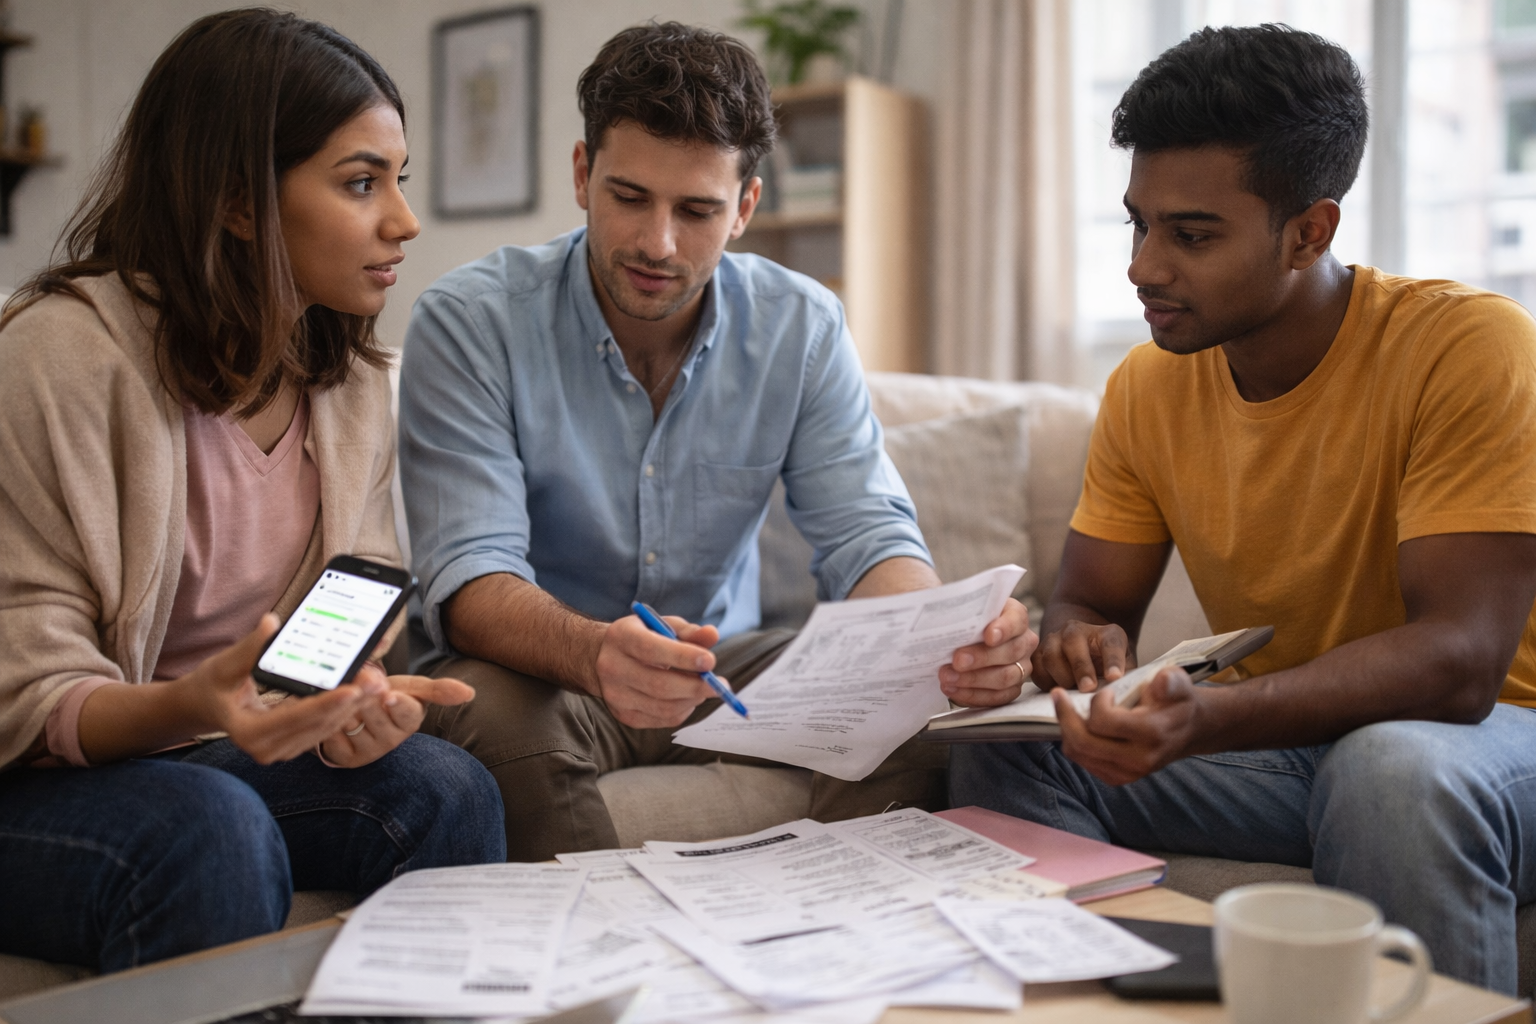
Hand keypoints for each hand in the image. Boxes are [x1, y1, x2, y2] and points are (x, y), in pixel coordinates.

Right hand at [184, 615, 375, 763]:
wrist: (206, 706)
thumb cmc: (213, 684)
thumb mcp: (224, 664)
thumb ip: (250, 647)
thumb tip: (272, 622)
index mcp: (248, 732)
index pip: (295, 717)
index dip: (325, 703)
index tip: (352, 688)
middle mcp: (268, 748)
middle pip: (318, 723)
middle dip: (350, 701)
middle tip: (375, 678)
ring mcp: (283, 749)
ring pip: (327, 727)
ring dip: (354, 705)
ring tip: (377, 681)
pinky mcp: (295, 743)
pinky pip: (325, 726)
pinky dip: (344, 707)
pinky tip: (363, 689)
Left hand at [317, 665, 475, 767]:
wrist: (360, 712)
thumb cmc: (389, 696)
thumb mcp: (412, 688)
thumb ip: (438, 690)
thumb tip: (470, 693)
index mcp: (412, 721)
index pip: (407, 712)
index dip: (397, 704)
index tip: (389, 695)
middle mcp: (393, 740)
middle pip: (373, 712)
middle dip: (363, 694)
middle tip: (363, 685)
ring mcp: (370, 751)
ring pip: (350, 721)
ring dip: (345, 707)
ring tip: (352, 704)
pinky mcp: (348, 758)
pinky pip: (333, 734)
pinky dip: (332, 722)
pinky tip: (338, 719)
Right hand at [594, 614, 718, 727]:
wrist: (602, 657)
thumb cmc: (641, 638)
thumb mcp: (661, 625)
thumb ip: (688, 632)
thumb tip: (712, 635)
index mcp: (622, 637)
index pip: (652, 649)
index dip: (683, 657)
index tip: (710, 661)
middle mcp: (612, 667)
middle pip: (659, 684)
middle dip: (694, 686)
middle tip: (719, 685)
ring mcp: (615, 695)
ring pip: (662, 707)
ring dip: (691, 700)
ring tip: (704, 689)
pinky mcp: (623, 715)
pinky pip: (661, 719)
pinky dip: (682, 710)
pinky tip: (687, 698)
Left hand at [939, 598, 1039, 706]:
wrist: (956, 644)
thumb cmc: (961, 623)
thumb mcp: (960, 610)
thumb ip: (958, 610)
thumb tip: (939, 607)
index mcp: (1014, 616)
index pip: (1016, 620)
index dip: (1004, 628)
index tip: (988, 636)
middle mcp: (1023, 641)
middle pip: (1011, 651)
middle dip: (982, 658)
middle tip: (957, 660)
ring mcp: (1021, 667)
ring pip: (1005, 677)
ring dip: (973, 679)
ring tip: (947, 677)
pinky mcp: (1011, 689)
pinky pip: (997, 697)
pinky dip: (973, 695)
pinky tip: (953, 689)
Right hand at [1032, 619, 1133, 691]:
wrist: (1084, 650)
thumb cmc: (1108, 665)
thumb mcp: (1126, 666)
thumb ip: (1128, 677)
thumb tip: (1127, 694)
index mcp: (1107, 633)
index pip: (1111, 643)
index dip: (1113, 660)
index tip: (1115, 677)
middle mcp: (1077, 630)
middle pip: (1074, 642)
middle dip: (1081, 667)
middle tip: (1088, 688)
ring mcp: (1055, 639)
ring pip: (1051, 655)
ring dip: (1061, 676)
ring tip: (1071, 691)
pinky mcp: (1038, 653)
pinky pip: (1036, 668)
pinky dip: (1045, 681)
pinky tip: (1057, 690)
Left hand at [1053, 666, 1201, 784]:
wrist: (1189, 730)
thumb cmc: (1178, 701)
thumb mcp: (1180, 683)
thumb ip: (1170, 681)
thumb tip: (1160, 681)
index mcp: (1152, 734)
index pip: (1104, 722)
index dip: (1097, 702)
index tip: (1106, 692)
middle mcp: (1139, 760)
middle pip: (1083, 742)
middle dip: (1065, 716)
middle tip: (1058, 694)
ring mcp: (1128, 773)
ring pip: (1078, 753)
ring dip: (1067, 728)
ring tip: (1067, 708)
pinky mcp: (1118, 779)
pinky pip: (1083, 762)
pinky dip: (1075, 742)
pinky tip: (1080, 725)